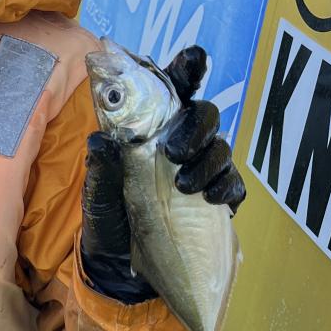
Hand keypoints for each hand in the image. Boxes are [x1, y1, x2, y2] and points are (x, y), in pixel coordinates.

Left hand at [80, 44, 246, 301]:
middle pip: (205, 115)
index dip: (187, 68)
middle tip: (175, 151)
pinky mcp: (214, 201)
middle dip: (196, 128)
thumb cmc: (108, 221)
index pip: (172, 89)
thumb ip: (102, 167)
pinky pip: (234, 185)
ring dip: (207, 162)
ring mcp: (200, 170)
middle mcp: (179, 143)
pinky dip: (227, 189)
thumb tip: (101, 140)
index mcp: (150, 130)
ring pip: (222, 148)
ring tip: (184, 186)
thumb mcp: (97, 196)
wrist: (119, 269)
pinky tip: (212, 200)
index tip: (193, 60)